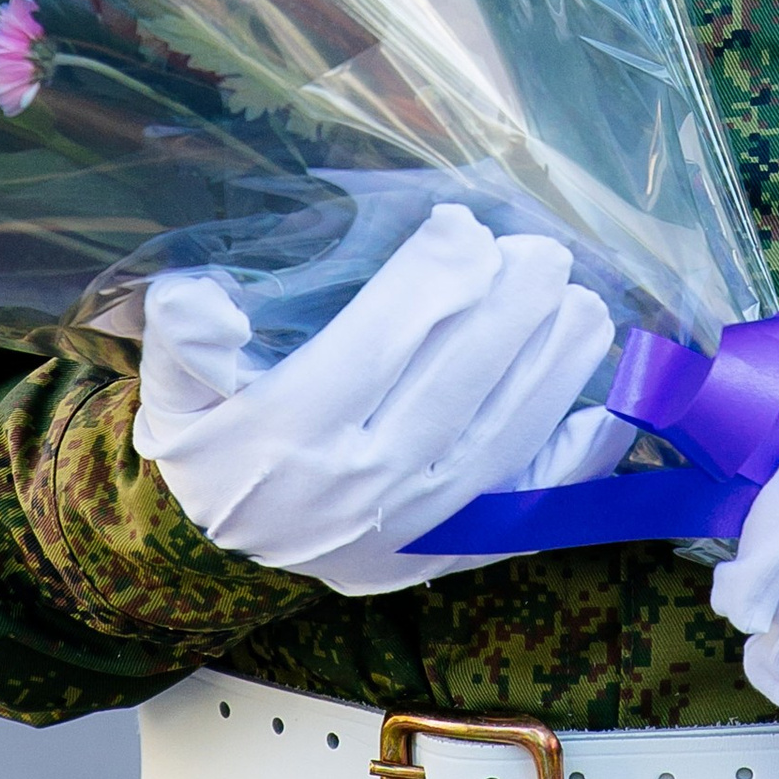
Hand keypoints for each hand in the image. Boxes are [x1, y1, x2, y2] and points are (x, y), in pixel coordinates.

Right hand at [132, 201, 626, 595]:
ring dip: (555, 366)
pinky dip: (579, 454)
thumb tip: (206, 298)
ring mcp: (412, 532)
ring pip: (505, 438)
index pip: (378, 343)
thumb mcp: (173, 383)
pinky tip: (605, 397)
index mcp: (284, 435)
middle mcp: (354, 492)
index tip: (463, 224)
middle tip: (542, 251)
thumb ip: (182, 334)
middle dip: (510, 309)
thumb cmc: (212, 437)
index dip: (431, 277)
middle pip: (456, 385)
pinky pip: (533, 503)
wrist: (223, 550)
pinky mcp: (451, 554)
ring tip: (582, 303)